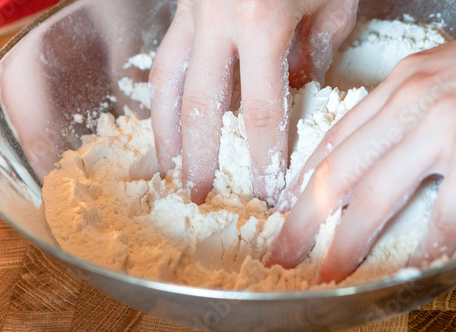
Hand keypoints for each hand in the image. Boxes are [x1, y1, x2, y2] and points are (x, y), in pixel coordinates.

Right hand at [149, 0, 357, 204]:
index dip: (261, 157)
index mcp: (263, 20)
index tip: (264, 192)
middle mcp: (218, 19)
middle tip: (198, 196)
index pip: (260, 110)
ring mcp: (193, 11)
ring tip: (168, 170)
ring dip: (165, 133)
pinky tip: (166, 122)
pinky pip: (164, 59)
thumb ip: (318, 48)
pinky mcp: (182, 5)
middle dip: (198, 159)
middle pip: (200, 107)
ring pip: (167, 83)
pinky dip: (161, 96)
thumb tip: (295, 89)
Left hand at [265, 41, 455, 283]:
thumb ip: (397, 111)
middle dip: (303, 220)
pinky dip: (429, 244)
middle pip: (338, 173)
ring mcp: (444, 127)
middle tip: (282, 251)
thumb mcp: (433, 77)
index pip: (333, 141)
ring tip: (329, 270)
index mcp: (397, 86)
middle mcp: (411, 104)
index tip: (283, 210)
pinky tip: (411, 267)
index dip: (302, 182)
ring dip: (348, 241)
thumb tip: (366, 154)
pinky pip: (448, 213)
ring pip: (378, 196)